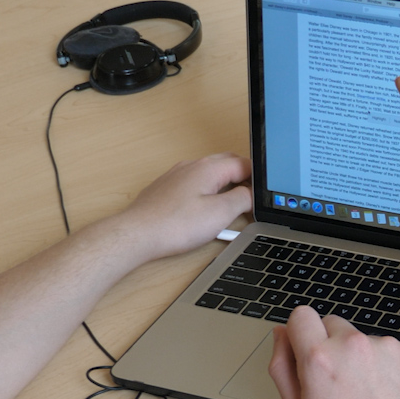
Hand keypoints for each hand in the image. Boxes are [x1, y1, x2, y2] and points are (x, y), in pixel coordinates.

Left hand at [103, 153, 251, 262]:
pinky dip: (206, 192)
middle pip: (226, 164)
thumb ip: (242, 199)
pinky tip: (204, 212)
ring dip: (224, 185)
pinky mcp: (166, 188)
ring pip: (209, 174)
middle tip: (251, 198)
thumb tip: (252, 194)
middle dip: (242, 178)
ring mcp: (176, 176)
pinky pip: (193, 184)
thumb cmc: (174, 226)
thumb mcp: (220, 214)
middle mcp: (191, 166)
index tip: (262, 195)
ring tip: (230, 207)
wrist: (137, 234)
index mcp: (208, 168)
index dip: (257, 179)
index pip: (243, 163)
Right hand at [268, 307, 399, 398]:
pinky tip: (390, 395)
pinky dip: (391, 367)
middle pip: (334, 324)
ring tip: (370, 397)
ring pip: (365, 340)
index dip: (302, 334)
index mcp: (319, 358)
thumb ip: (282, 366)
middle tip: (341, 385)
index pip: (301, 316)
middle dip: (333, 347)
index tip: (309, 350)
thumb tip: (282, 334)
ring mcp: (388, 348)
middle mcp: (353, 346)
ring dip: (364, 358)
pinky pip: (394, 350)